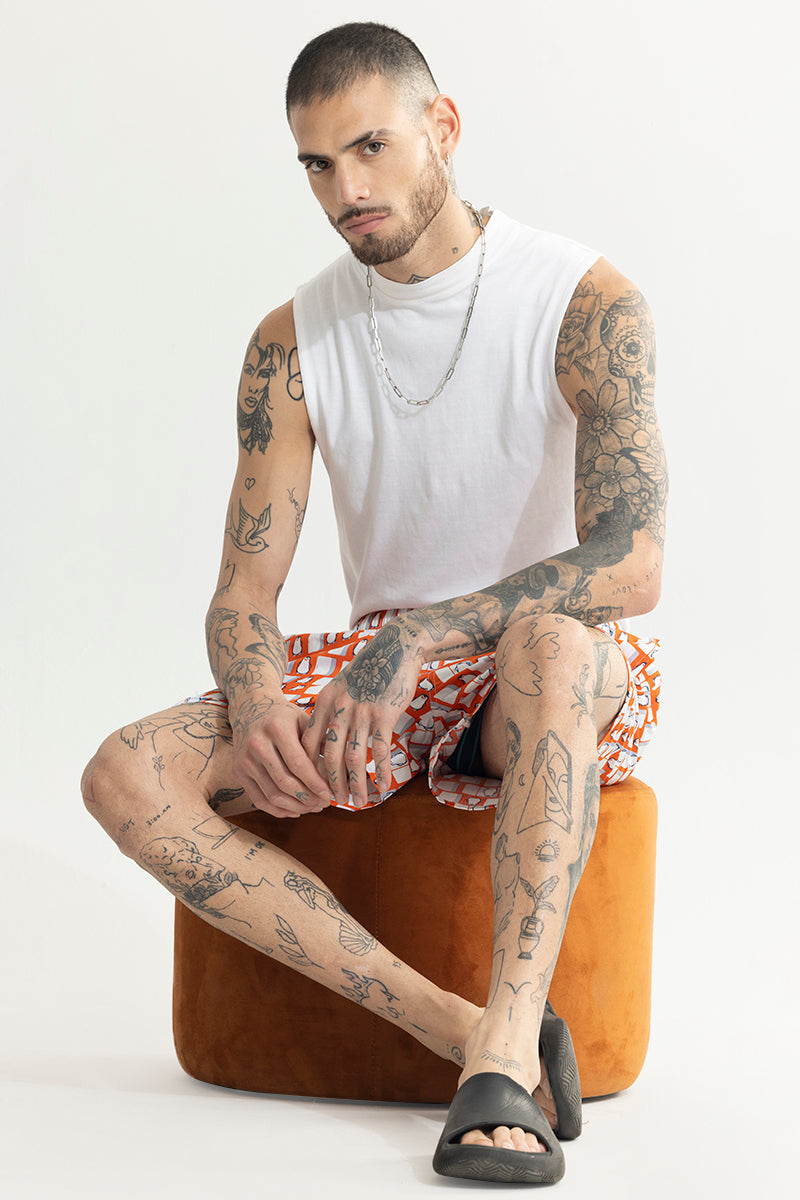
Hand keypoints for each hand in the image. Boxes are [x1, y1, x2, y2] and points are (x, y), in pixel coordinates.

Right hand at [231, 695, 332, 817]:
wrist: (250, 709)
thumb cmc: (284, 717)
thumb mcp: (303, 721)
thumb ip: (320, 744)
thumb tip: (339, 773)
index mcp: (276, 727)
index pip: (298, 763)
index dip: (315, 783)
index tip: (330, 794)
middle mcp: (256, 743)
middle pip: (285, 782)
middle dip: (308, 798)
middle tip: (324, 803)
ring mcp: (244, 759)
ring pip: (273, 795)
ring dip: (296, 807)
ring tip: (313, 808)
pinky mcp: (238, 772)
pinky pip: (259, 799)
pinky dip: (279, 810)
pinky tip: (296, 811)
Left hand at [301, 621, 422, 805]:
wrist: (396, 648)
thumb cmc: (368, 670)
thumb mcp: (340, 687)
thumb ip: (329, 712)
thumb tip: (320, 741)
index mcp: (324, 703)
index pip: (309, 744)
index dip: (310, 769)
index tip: (314, 786)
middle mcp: (339, 709)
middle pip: (328, 756)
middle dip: (330, 784)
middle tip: (333, 802)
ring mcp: (362, 712)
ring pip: (354, 758)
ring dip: (355, 784)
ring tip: (357, 802)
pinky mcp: (385, 714)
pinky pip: (381, 750)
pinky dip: (382, 771)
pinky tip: (384, 787)